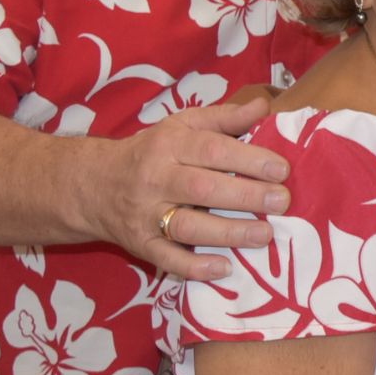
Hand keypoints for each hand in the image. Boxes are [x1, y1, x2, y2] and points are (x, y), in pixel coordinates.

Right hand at [77, 97, 288, 281]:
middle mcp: (154, 179)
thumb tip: (263, 106)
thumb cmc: (152, 151)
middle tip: (282, 202)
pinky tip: (225, 268)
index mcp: (168, 145)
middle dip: (246, 196)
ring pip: (188, 227)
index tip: (281, 169)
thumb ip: (224, 117)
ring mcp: (145, 215)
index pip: (211, 150)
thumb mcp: (183, 126)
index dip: (248, 160)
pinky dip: (195, 267)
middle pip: (202, 189)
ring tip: (265, 235)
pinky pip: (167, 259)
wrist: (93, 184)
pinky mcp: (140, 245)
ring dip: (229, 233)